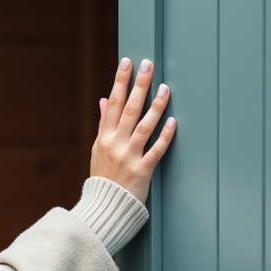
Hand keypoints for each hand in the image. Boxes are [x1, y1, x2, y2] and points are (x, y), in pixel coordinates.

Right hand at [89, 57, 175, 203]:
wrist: (105, 206)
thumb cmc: (103, 177)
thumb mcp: (98, 148)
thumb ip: (103, 123)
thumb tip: (105, 100)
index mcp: (104, 137)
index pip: (112, 103)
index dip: (119, 82)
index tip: (127, 64)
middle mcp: (115, 144)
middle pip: (128, 109)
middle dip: (138, 85)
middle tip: (148, 65)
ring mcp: (129, 157)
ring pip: (144, 126)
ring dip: (155, 106)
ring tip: (165, 88)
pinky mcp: (142, 170)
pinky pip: (156, 150)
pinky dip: (165, 136)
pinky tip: (173, 122)